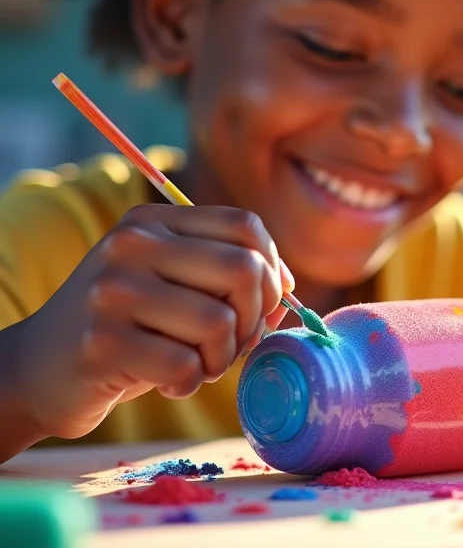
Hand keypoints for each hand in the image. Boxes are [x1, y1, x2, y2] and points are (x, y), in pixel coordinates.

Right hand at [15, 204, 292, 440]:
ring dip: (222, 357)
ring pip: (220, 322)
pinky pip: (186, 365)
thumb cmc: (126, 326)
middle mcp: (131, 245)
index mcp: (153, 220)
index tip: (266, 301)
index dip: (273, 267)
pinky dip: (190, 382)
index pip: (245, 226)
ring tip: (198, 363)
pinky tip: (168, 381)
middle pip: (243, 269)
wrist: (36, 368)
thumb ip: (225, 275)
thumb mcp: (171, 283)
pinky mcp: (101, 344)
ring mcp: (112, 292)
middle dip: (255, 316)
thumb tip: (286, 289)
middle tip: (235, 341)